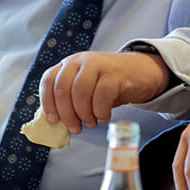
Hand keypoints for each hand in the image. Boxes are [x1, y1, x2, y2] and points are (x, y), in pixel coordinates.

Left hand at [37, 50, 168, 134]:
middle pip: (62, 88)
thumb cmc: (110, 83)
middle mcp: (81, 61)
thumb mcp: (87, 87)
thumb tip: (58, 124)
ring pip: (80, 91)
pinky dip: (100, 111)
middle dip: (66, 113)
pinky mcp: (116, 73)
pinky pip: (102, 95)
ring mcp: (98, 64)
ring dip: (83, 113)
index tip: (53, 121)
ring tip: (90, 123)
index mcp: (69, 64)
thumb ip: (71, 100)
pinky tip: (104, 117)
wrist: (141, 71)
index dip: (47, 103)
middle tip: (74, 128)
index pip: (49, 80)